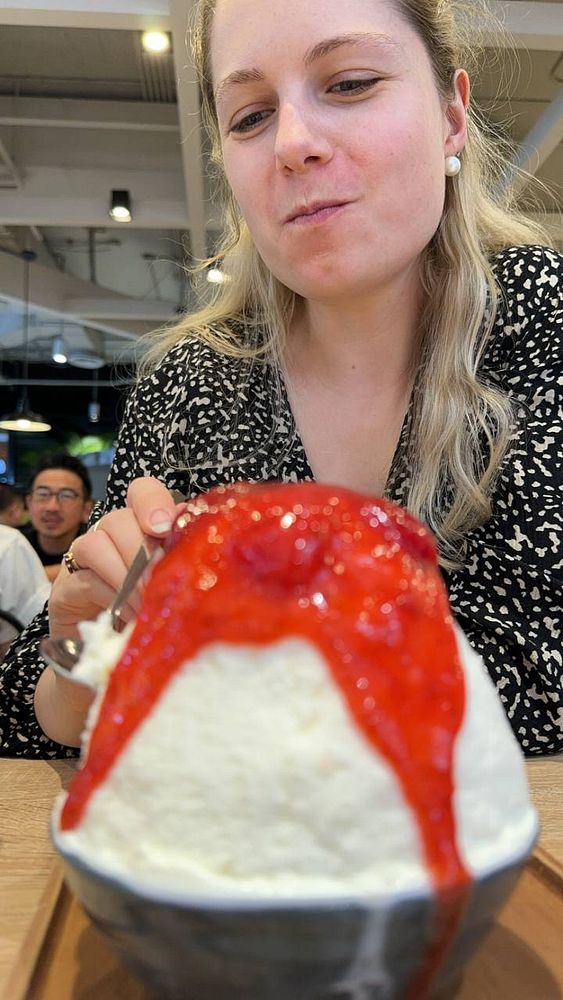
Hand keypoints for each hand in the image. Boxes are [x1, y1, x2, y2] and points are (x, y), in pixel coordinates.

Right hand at [48, 477, 182, 640]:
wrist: (105, 637)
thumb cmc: (147, 601)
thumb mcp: (170, 579)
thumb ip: (182, 559)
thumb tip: (204, 550)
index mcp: (140, 523)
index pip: (142, 491)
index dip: (153, 502)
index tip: (163, 527)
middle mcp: (110, 531)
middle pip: (120, 519)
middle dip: (142, 551)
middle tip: (157, 582)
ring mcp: (84, 554)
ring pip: (96, 543)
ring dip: (124, 575)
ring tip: (143, 602)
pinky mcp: (68, 584)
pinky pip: (86, 578)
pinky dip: (111, 596)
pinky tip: (128, 613)